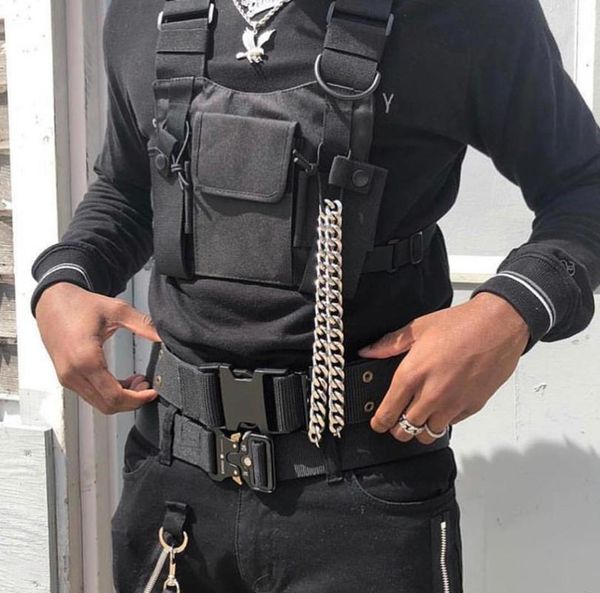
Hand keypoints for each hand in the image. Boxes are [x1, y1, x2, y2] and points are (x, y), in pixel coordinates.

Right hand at [35, 282, 161, 414]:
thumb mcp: (116, 310)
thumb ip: (143, 324)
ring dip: (122, 398)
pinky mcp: (66, 377)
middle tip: (147, 386)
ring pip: (99, 403)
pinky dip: (109, 393)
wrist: (52, 302)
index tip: (153, 391)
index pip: (115, 396)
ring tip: (138, 381)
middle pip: (108, 405)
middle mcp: (73, 373)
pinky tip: (124, 381)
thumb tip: (164, 337)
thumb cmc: (81, 305)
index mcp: (86, 359)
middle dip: (132, 400)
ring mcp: (67, 378)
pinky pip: (91, 395)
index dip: (137, 399)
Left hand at [358, 292, 529, 443]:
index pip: (388, 413)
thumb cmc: (461, 324)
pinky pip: (450, 425)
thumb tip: (368, 351)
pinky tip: (441, 406)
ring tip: (419, 416)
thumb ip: (389, 344)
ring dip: (420, 428)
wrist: (499, 326)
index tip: (378, 423)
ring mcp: (453, 404)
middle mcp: (431, 394)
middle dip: (397, 428)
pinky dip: (442, 420)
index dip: (379, 422)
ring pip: (428, 434)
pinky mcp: (472, 407)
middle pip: (405, 430)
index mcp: (412, 374)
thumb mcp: (417, 328)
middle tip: (397, 420)